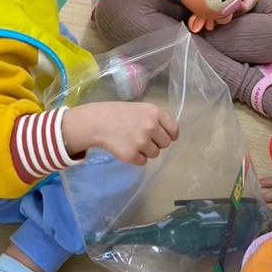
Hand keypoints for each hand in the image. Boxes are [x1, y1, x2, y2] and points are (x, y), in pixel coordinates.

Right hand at [62, 102, 178, 165]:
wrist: (98, 121)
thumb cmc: (120, 114)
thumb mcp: (141, 109)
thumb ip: (156, 120)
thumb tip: (170, 136)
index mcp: (155, 112)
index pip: (174, 130)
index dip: (169, 135)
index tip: (163, 136)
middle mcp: (150, 126)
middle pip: (166, 144)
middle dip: (156, 142)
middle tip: (142, 137)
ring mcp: (141, 141)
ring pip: (155, 154)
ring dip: (146, 150)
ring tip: (132, 141)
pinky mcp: (131, 155)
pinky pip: (143, 161)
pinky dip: (136, 157)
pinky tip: (126, 147)